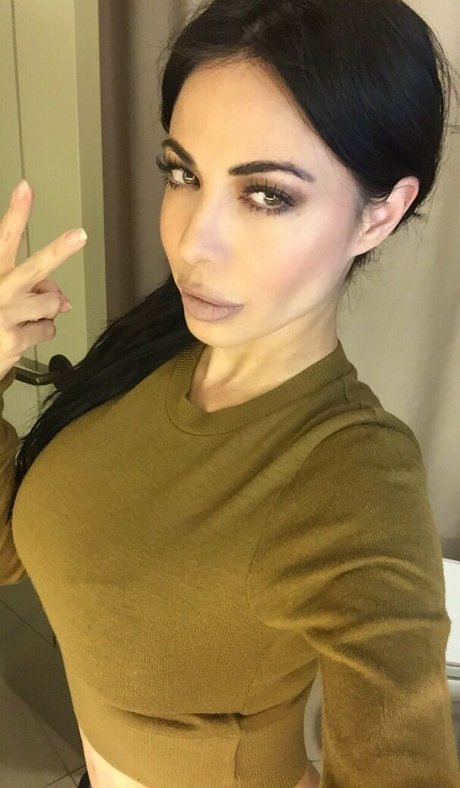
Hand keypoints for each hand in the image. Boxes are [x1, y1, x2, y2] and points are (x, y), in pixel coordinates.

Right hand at [0, 180, 85, 380]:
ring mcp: (5, 316)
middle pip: (35, 268)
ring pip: (52, 304)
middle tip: (79, 235)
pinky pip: (48, 329)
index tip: (25, 188)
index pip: (4, 237)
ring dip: (46, 311)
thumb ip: (30, 289)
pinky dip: (40, 332)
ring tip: (24, 317)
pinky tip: (20, 334)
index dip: (16, 212)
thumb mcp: (2, 296)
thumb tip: (63, 302)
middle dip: (59, 251)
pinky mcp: (14, 341)